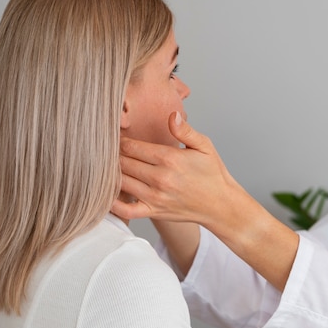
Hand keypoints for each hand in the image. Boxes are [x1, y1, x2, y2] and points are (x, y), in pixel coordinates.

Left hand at [112, 112, 299, 290]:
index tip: (114, 136)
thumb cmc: (213, 174)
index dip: (120, 139)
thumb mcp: (204, 146)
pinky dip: (112, 203)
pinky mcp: (153, 212)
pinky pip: (126, 210)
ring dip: (110, 173)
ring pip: (120, 182)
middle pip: (123, 162)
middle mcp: (160, 178)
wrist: (221, 205)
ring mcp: (155, 197)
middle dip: (113, 155)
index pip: (132, 146)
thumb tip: (172, 115)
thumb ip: (185, 130)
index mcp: (170, 159)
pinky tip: (107, 193)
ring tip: (106, 166)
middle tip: (106, 150)